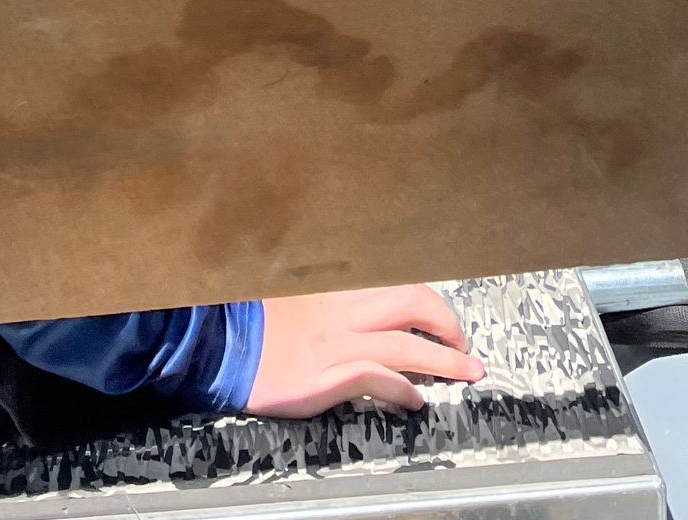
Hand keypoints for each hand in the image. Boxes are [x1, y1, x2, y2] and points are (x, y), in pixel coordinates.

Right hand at [246, 285, 482, 417]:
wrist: (221, 343)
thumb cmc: (256, 320)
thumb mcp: (298, 294)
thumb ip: (334, 298)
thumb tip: (367, 306)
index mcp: (339, 289)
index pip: (400, 285)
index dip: (431, 302)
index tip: (445, 318)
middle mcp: (344, 312)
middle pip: (414, 305)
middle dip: (448, 325)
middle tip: (464, 346)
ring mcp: (337, 345)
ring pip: (405, 346)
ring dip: (443, 361)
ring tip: (466, 373)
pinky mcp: (326, 378)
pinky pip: (376, 380)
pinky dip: (402, 391)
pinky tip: (415, 402)